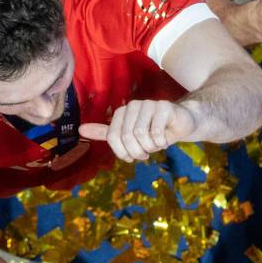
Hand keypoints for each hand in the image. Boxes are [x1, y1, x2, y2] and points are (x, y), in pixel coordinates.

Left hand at [81, 100, 197, 162]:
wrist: (181, 123)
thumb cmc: (154, 131)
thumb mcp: (129, 135)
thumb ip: (106, 133)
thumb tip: (80, 131)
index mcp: (121, 112)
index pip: (113, 137)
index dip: (122, 153)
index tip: (132, 157)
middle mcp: (133, 106)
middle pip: (127, 137)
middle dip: (137, 152)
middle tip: (146, 154)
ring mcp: (149, 104)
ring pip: (141, 135)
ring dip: (150, 148)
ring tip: (156, 146)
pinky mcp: (164, 107)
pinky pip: (156, 132)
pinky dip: (161, 142)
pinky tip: (165, 140)